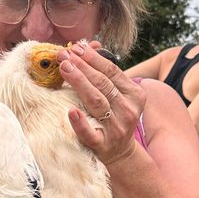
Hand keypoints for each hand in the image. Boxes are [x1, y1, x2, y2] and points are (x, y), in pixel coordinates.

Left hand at [57, 42, 144, 167]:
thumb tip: (91, 44)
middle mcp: (128, 110)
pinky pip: (89, 133)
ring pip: (96, 101)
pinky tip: (70, 111)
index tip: (76, 47)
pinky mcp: (102, 144)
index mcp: (134, 95)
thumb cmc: (113, 116)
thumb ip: (105, 71)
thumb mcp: (116, 94)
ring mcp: (116, 128)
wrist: (119, 153)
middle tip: (64, 54)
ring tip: (64, 68)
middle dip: (82, 66)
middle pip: (103, 83)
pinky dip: (80, 122)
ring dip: (79, 82)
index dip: (93, 58)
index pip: (112, 71)